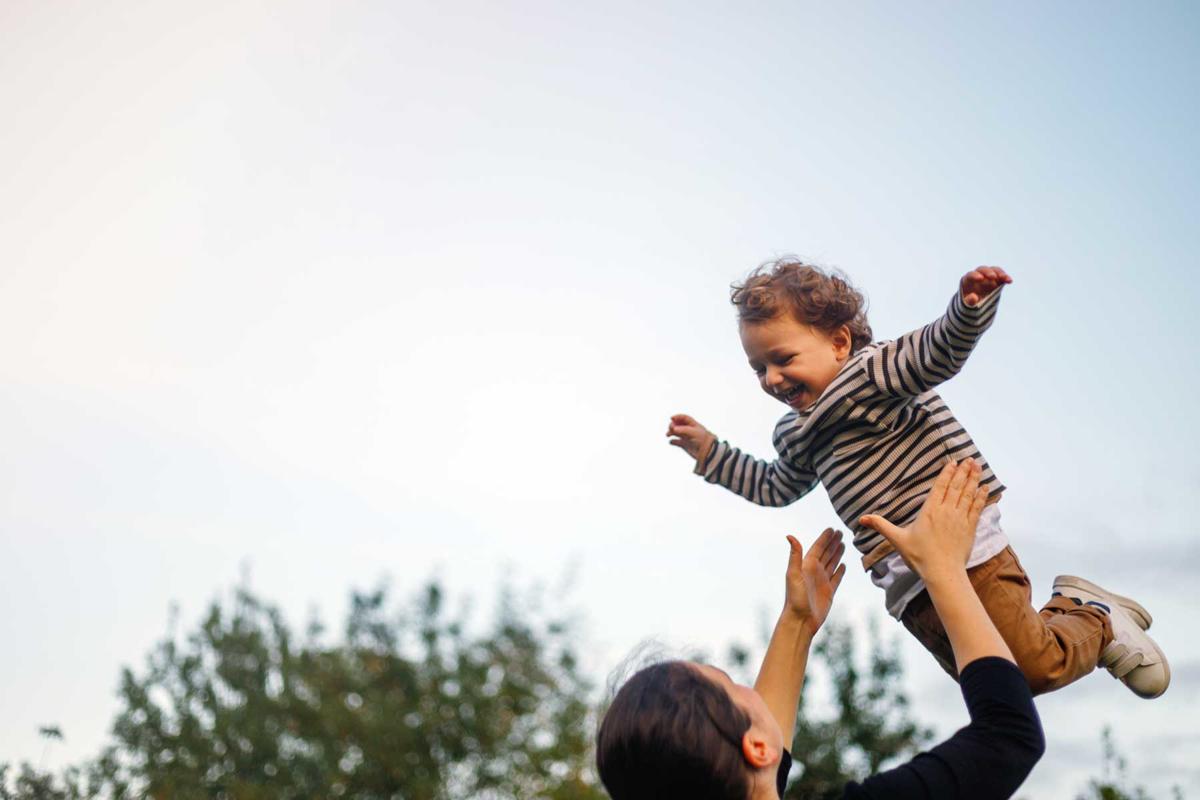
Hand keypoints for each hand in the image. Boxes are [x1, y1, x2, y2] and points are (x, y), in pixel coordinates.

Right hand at [667, 414, 716, 463]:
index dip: (677, 416)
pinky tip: (671, 441)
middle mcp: (689, 430)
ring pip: (676, 432)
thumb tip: (673, 429)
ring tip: (668, 435)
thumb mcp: (693, 432)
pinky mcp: (684, 445)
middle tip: (671, 428)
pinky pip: (676, 442)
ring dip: (671, 432)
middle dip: (673, 425)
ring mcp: (686, 437)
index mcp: (693, 425)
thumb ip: (683, 429)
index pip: (684, 418)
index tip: (671, 418)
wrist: (707, 452)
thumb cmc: (703, 440)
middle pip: (678, 424)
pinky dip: (672, 441)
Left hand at [784, 528, 845, 635]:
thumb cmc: (794, 598)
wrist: (800, 620)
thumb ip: (795, 555)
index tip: (832, 529)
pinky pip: (836, 578)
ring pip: (832, 563)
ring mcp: (822, 581)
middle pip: (826, 553)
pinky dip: (840, 571)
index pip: (818, 547)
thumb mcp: (793, 574)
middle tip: (841, 532)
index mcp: (807, 566)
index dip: (824, 538)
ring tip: (843, 544)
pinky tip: (844, 565)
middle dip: (833, 543)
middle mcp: (814, 572)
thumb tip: (789, 535)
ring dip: (837, 553)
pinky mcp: (829, 591)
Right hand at [858, 459, 988, 583]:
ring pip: (968, 494)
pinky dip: (981, 497)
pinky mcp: (970, 528)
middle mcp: (946, 511)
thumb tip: (862, 518)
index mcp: (929, 511)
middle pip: (956, 486)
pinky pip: (977, 508)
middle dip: (963, 471)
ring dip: (973, 479)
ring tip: (978, 466)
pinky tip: (985, 488)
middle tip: (969, 459)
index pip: (940, 486)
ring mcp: (960, 519)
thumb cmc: (919, 556)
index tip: (953, 461)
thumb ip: (881, 525)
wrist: (943, 573)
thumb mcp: (897, 539)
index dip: (947, 473)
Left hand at [960, 266, 1011, 306]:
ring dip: (999, 273)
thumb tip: (974, 296)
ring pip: (993, 271)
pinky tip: (1010, 281)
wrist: (977, 307)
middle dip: (988, 272)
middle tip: (993, 277)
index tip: (980, 278)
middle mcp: (978, 276)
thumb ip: (969, 301)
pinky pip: (1001, 277)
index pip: (970, 275)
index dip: (975, 275)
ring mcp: (988, 278)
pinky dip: (1005, 278)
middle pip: (982, 270)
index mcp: (967, 280)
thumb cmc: (969, 305)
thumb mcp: (967, 305)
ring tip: (1005, 278)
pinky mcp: (996, 281)